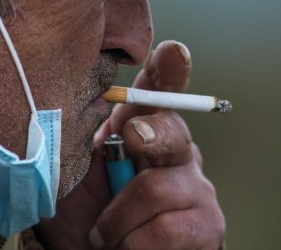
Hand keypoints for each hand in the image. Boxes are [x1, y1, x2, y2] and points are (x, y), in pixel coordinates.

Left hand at [35, 40, 224, 248]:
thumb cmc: (86, 212)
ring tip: (104, 233)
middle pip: (172, 129)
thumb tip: (81, 106)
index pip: (159, 93)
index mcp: (142, 130)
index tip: (172, 51)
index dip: (168, 71)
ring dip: (116, 220)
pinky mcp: (207, 225)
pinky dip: (131, 244)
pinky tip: (125, 246)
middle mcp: (175, 151)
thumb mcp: (73, 173)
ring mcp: (196, 188)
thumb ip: (81, 140)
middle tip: (132, 138)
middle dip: (150, 133)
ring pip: (156, 190)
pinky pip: (166, 230)